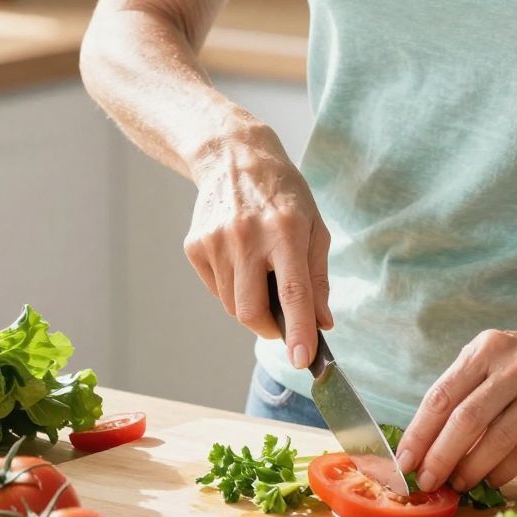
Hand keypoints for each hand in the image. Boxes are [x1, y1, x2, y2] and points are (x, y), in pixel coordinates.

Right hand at [184, 123, 331, 368]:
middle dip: (270, 329)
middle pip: (251, 311)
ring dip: (252, 307)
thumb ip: (319, 278)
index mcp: (285, 230)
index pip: (292, 293)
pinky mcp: (195, 246)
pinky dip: (232, 289)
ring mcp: (215, 242)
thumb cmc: (283, 194)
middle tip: (283, 323)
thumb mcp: (315, 227)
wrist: (232, 157)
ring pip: (232, 306)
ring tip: (262, 275)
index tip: (301, 360)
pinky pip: (216, 289)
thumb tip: (321, 324)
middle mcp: (247, 237)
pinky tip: (241, 260)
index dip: (298, 331)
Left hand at [394, 315, 516, 491]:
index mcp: (487, 348)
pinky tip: (490, 480)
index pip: (442, 396)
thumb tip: (426, 440)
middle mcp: (515, 365)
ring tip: (457, 484)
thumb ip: (463, 388)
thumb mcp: (494, 354)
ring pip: (498, 440)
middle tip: (427, 480)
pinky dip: (504, 471)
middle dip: (441, 457)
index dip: (420, 433)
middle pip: (466, 420)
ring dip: (472, 469)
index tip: (405, 461)